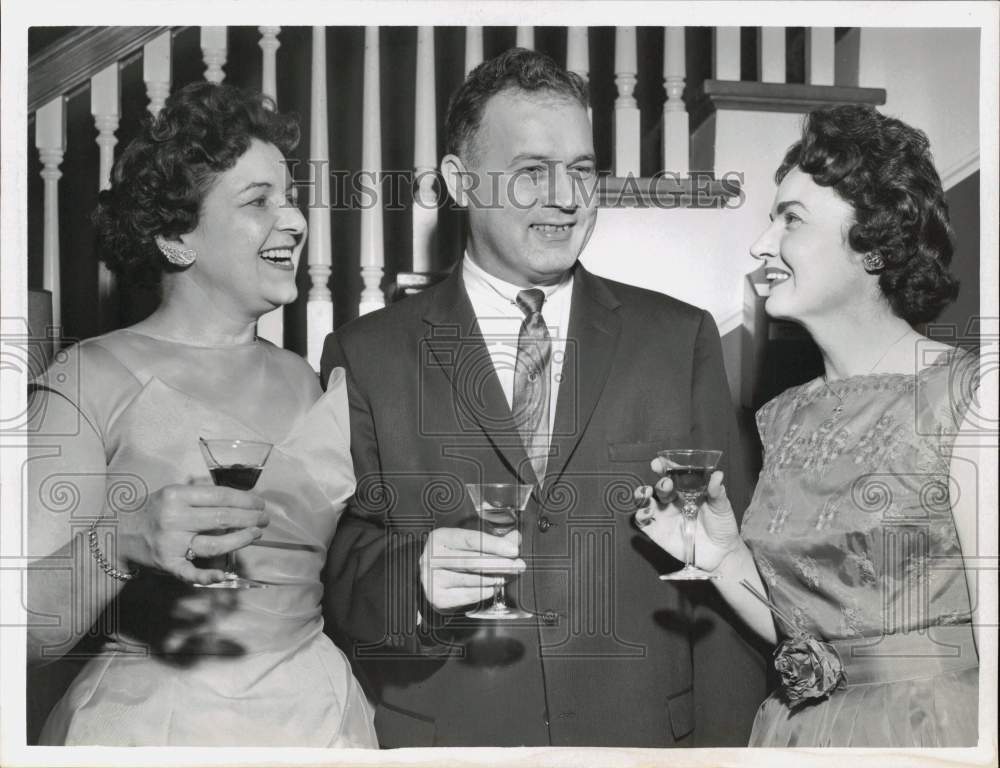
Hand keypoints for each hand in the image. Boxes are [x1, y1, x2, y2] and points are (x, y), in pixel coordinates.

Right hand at [118, 484, 268, 584]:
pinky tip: (225, 575)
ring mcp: (170, 543)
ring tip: (256, 534)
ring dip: (239, 540)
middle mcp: (174, 518)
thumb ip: (199, 493)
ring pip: (213, 543)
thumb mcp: (170, 493)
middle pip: (221, 518)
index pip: (219, 496)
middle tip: (265, 519)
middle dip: (249, 518)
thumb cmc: (151, 511)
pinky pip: (190, 572)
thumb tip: (236, 496)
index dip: (245, 500)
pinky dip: (208, 575)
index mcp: (176, 496)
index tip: (260, 503)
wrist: (115, 535)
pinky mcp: (166, 564)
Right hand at [419, 527, 525, 611]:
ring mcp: (433, 579)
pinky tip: (493, 587)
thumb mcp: (466, 544)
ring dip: (494, 578)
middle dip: (499, 563)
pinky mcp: (438, 598)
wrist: (429, 581)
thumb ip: (491, 541)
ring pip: (470, 579)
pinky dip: (484, 592)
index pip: (470, 539)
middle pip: (470, 561)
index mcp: (440, 538)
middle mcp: (432, 558)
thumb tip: (515, 538)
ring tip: (508, 576)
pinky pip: (468, 595)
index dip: (494, 544)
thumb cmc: (451, 558)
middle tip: (518, 565)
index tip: (513, 549)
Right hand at [632, 462, 739, 572]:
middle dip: (660, 483)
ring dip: (641, 494)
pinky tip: (646, 512)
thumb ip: (717, 492)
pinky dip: (639, 515)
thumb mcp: (722, 507)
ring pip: (644, 500)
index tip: (659, 463)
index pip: (672, 474)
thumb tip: (717, 475)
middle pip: (659, 487)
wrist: (721, 553)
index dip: (664, 466)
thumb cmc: (722, 526)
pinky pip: (642, 521)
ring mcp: (663, 516)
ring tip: (646, 494)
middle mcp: (672, 501)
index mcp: (686, 490)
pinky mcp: (657, 532)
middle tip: (667, 485)